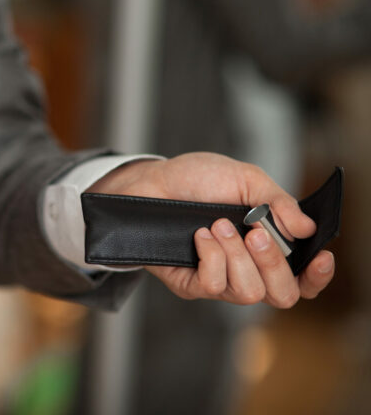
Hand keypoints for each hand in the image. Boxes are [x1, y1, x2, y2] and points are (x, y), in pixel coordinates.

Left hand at [87, 152, 334, 307]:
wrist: (153, 181)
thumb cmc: (198, 179)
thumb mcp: (244, 178)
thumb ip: (278, 202)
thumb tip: (306, 229)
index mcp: (266, 246)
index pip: (302, 280)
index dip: (317, 277)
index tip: (320, 257)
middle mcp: (246, 269)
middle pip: (282, 294)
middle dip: (273, 263)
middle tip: (255, 233)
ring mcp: (218, 279)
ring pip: (249, 293)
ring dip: (237, 256)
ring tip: (219, 225)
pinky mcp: (189, 284)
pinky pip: (212, 286)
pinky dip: (211, 258)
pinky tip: (201, 235)